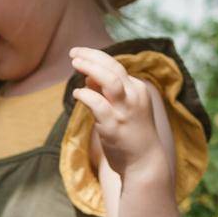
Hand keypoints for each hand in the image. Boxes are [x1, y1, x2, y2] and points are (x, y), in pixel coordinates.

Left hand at [69, 47, 164, 181]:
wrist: (144, 163)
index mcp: (137, 89)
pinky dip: (85, 95)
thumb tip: (88, 77)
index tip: (81, 55)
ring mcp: (124, 111)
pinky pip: (97, 104)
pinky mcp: (114, 125)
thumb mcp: (123, 108)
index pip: (115, 66)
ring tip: (75, 63)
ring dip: (91, 68)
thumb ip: (106, 92)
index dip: (96, 58)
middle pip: (113, 67)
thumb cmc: (131, 135)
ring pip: (109, 80)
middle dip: (91, 56)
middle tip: (73, 53)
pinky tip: (77, 94)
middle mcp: (133, 96)